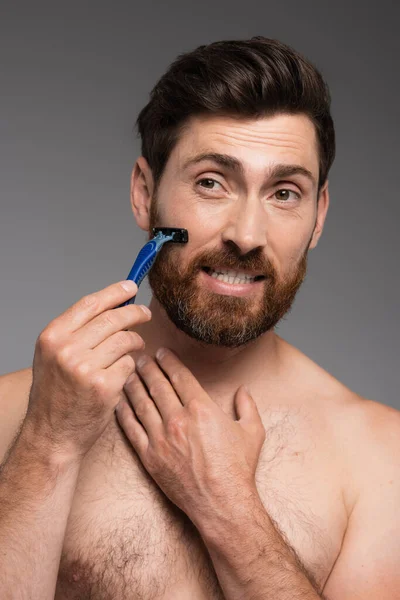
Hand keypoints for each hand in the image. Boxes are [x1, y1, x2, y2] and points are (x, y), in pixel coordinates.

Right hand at [24, 280, 151, 459]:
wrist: (52, 434)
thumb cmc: (56, 395)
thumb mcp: (54, 356)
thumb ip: (78, 331)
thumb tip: (113, 307)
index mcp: (53, 336)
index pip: (90, 304)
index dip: (114, 292)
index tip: (130, 287)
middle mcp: (67, 349)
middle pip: (112, 319)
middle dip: (135, 313)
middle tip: (146, 313)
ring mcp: (85, 367)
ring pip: (125, 340)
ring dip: (135, 342)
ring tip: (134, 347)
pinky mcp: (104, 386)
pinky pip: (129, 364)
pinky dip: (130, 367)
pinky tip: (122, 375)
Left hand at [116, 348, 265, 526]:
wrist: (222, 504)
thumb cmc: (238, 468)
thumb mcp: (252, 432)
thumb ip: (248, 406)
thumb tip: (243, 390)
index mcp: (201, 409)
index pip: (180, 376)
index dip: (169, 361)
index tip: (161, 353)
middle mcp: (178, 419)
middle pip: (157, 385)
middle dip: (147, 368)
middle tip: (140, 358)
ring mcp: (161, 438)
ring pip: (141, 403)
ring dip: (133, 385)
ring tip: (128, 375)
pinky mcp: (150, 456)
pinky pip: (131, 429)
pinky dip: (124, 413)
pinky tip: (120, 403)